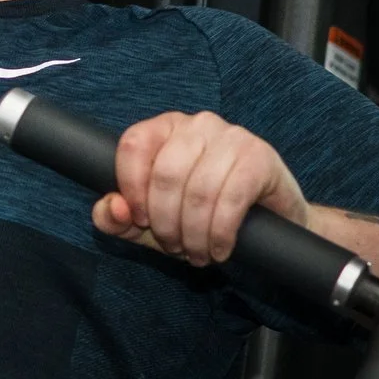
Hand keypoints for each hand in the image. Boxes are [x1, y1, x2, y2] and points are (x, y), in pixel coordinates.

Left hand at [94, 110, 309, 266]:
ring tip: (197, 254)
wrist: (267, 222)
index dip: (131, 188)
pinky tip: (219, 249)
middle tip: (175, 248)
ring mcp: (232, 136)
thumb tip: (112, 207)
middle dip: (166, 222)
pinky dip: (219, 233)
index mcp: (165, 127)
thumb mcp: (149, 222)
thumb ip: (117, 217)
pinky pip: (231, 198)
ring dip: (194, 234)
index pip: (133, 145)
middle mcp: (197, 124)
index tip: (140, 220)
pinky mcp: (260, 157)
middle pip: (166, 174)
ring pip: (198, 190)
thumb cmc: (200, 215)